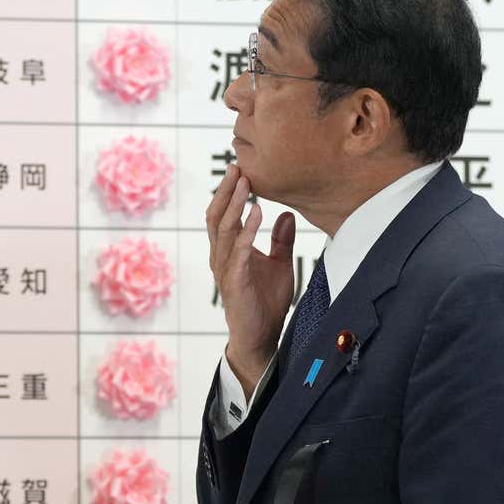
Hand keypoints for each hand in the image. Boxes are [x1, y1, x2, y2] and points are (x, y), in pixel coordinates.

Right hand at [205, 164, 296, 394]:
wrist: (261, 337)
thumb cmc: (266, 302)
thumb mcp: (280, 264)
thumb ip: (281, 241)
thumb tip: (286, 214)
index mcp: (228, 250)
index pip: (223, 214)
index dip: (229, 192)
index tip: (240, 169)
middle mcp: (221, 256)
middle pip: (216, 216)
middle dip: (226, 190)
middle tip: (236, 166)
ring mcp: (225, 269)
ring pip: (223, 229)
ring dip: (235, 204)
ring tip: (246, 183)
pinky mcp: (234, 282)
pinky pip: (238, 251)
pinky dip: (247, 230)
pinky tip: (258, 213)